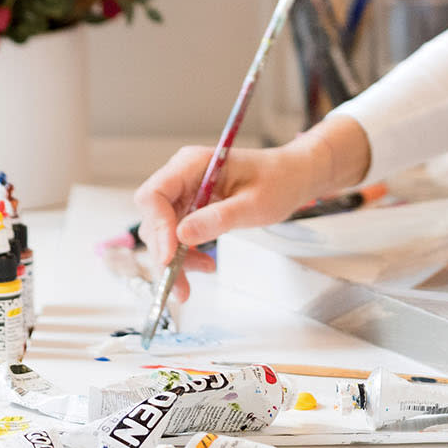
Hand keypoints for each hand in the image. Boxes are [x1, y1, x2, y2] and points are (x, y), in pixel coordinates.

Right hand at [133, 112, 370, 300]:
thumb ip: (219, 218)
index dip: (157, 226)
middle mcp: (182, 176)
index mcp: (193, 164)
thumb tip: (182, 235)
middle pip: (154, 218)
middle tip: (180, 283)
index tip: (170, 256)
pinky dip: (186, 254)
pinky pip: (177, 235)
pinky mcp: (192, 207)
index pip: (155, 194)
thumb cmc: (278, 181)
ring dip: (175, 259)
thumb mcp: (254, 204)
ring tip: (199, 275)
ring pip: (163, 231)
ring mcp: (186, 192)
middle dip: (164, 253)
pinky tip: (204, 265)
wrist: (293, 177)